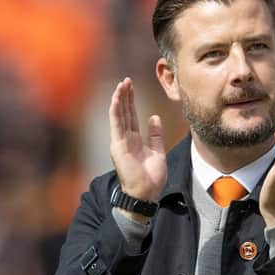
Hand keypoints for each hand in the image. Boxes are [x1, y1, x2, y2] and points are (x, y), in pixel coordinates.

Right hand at [109, 77, 166, 205]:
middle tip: (127, 80)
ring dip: (120, 99)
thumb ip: (155, 135)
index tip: (132, 87)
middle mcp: (124, 139)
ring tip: (122, 84)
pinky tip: (117, 97)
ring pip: (119, 115)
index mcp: (134, 141)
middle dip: (126, 96)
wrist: (146, 194)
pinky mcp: (118, 146)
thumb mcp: (158, 152)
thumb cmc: (151, 178)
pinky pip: (116, 124)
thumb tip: (154, 117)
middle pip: (124, 113)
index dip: (131, 101)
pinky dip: (116, 109)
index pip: (131, 116)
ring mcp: (120, 142)